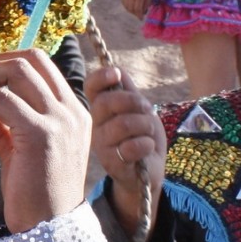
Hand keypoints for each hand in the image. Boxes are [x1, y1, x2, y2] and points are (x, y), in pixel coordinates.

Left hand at [0, 50, 89, 232]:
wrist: (49, 227)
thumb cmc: (36, 193)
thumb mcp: (22, 148)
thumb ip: (6, 122)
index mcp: (73, 110)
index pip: (42, 63)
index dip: (7, 62)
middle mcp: (71, 109)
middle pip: (30, 58)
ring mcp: (58, 119)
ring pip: (16, 71)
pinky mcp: (39, 133)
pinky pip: (1, 100)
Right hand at [85, 65, 165, 239]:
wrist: (150, 171)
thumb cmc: (143, 136)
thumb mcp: (139, 108)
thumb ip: (128, 89)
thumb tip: (117, 69)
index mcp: (101, 109)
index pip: (90, 87)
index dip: (101, 77)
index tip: (116, 75)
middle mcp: (96, 125)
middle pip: (107, 102)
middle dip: (134, 102)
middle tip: (146, 111)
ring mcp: (102, 145)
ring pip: (123, 124)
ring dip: (144, 126)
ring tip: (148, 133)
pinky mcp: (112, 163)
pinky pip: (130, 146)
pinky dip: (146, 145)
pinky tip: (146, 148)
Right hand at [122, 0, 154, 20]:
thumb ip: (147, 3)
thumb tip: (143, 12)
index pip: (138, 9)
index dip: (139, 15)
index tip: (141, 19)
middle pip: (131, 9)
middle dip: (135, 13)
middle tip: (138, 14)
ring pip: (126, 6)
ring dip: (130, 10)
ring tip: (135, 11)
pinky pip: (123, 1)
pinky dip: (126, 5)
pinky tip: (129, 6)